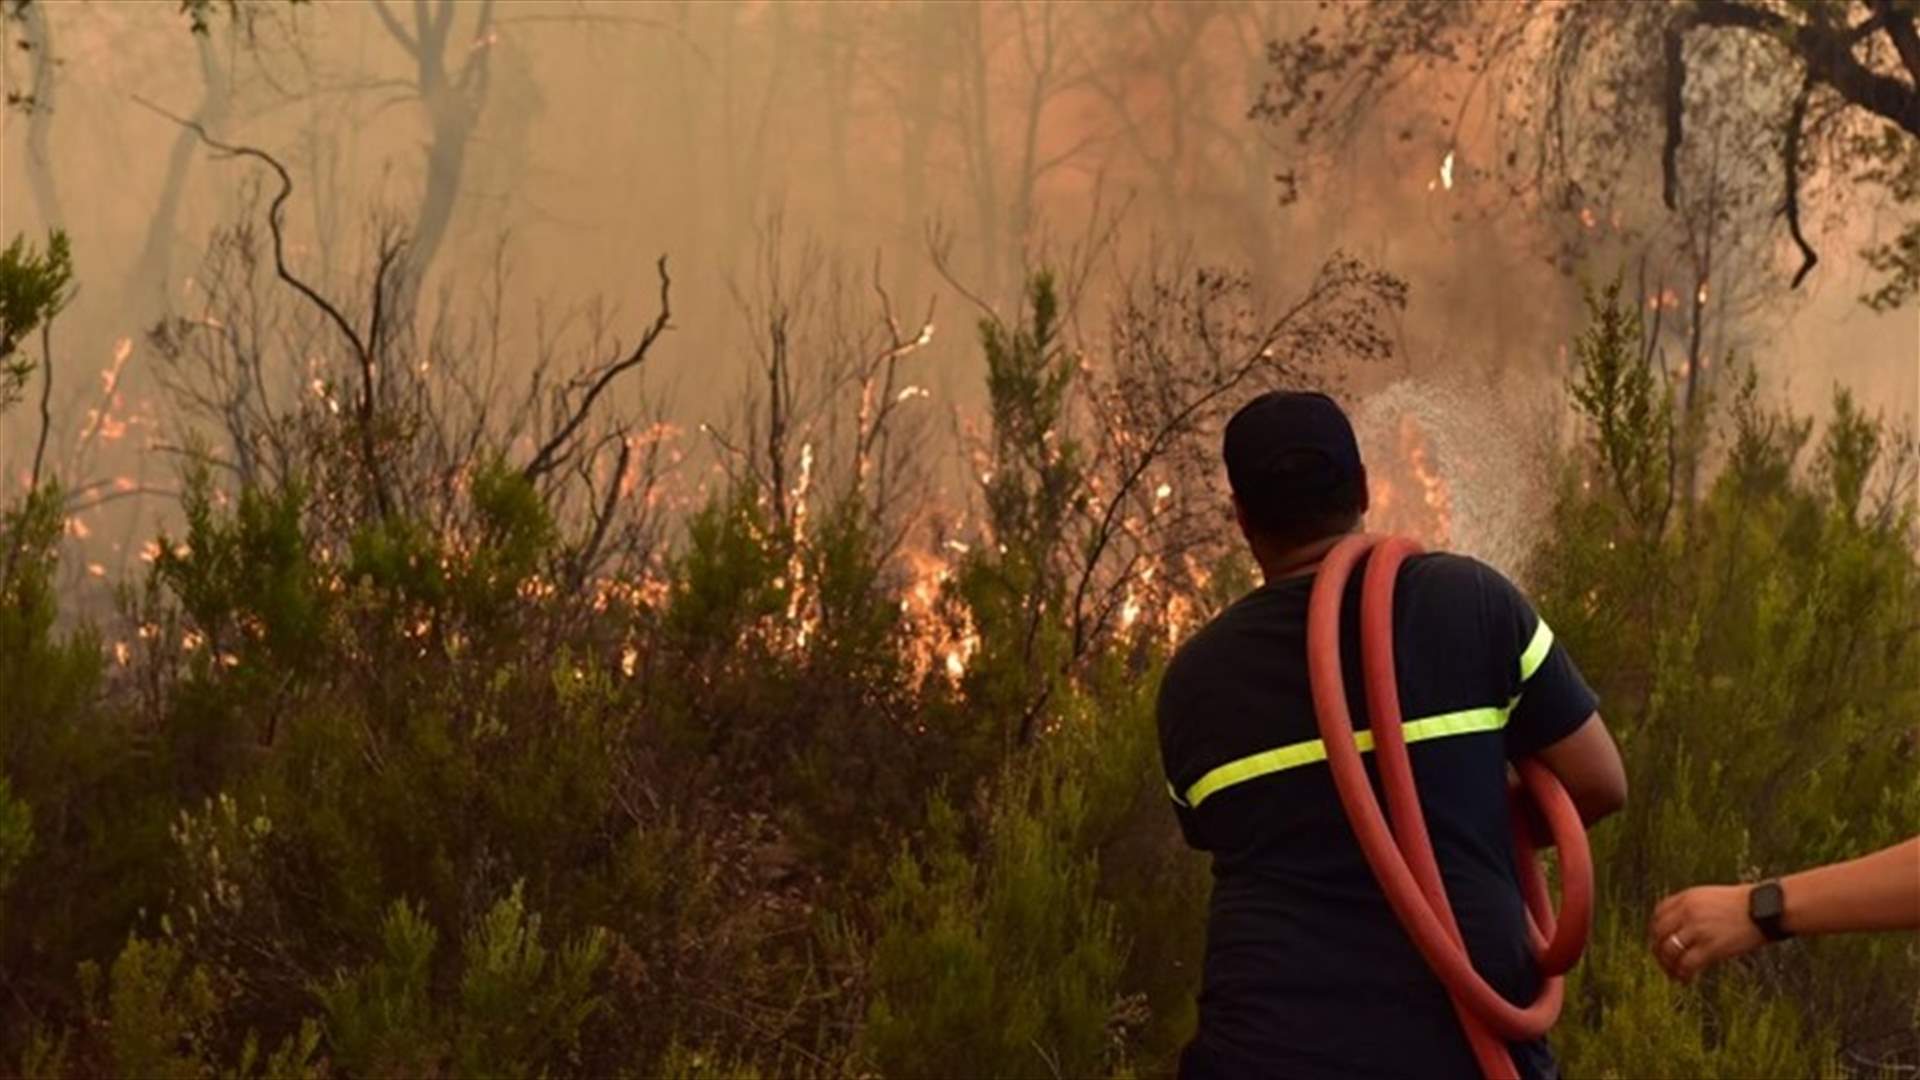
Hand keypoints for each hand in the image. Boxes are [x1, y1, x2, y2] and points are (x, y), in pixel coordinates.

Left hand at [1648, 884, 1766, 981]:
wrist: (1765, 909)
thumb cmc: (1744, 904)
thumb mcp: (1710, 897)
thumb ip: (1693, 908)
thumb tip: (1680, 926)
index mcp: (1687, 897)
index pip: (1658, 914)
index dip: (1655, 930)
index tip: (1658, 941)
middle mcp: (1688, 912)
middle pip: (1659, 934)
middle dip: (1657, 950)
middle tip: (1663, 962)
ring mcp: (1698, 930)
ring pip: (1669, 951)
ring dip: (1668, 966)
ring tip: (1674, 975)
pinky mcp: (1711, 947)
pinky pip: (1687, 964)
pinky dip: (1682, 974)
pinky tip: (1685, 980)